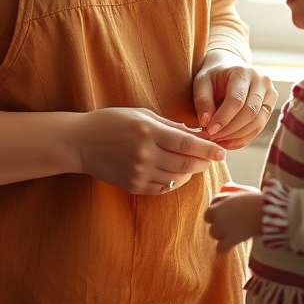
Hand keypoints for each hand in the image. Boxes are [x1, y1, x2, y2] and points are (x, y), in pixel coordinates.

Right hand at [77, 107, 226, 195]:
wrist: (80, 142)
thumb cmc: (112, 122)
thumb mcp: (141, 114)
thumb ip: (169, 125)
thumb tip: (195, 134)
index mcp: (148, 132)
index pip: (187, 144)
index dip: (208, 149)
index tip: (222, 151)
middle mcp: (145, 154)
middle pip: (186, 163)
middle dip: (204, 162)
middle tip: (212, 158)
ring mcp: (139, 173)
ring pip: (176, 178)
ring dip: (189, 172)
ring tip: (193, 164)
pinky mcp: (133, 186)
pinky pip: (162, 188)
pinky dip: (173, 182)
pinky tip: (174, 173)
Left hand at [193, 51, 276, 148]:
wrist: (229, 68)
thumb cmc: (213, 75)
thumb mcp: (201, 82)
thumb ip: (202, 101)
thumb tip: (206, 123)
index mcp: (242, 72)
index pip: (236, 100)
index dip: (223, 118)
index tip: (209, 130)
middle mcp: (261, 81)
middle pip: (250, 112)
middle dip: (230, 130)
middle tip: (212, 138)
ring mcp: (270, 93)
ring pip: (257, 123)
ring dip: (236, 136)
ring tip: (218, 141)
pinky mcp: (270, 106)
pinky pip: (259, 128)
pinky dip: (243, 139)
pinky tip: (228, 143)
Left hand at [203, 187, 263, 253]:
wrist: (266, 211)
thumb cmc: (256, 200)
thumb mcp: (240, 192)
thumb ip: (229, 194)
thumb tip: (224, 190)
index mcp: (219, 205)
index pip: (208, 212)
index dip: (215, 215)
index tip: (224, 216)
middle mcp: (218, 217)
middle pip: (210, 224)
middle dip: (218, 225)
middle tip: (230, 225)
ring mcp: (223, 229)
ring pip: (214, 235)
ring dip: (221, 236)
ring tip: (233, 234)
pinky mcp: (231, 240)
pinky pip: (220, 249)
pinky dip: (225, 248)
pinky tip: (231, 245)